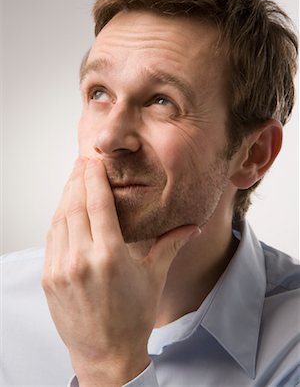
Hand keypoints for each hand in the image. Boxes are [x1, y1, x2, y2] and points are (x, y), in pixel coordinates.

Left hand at [42, 158, 198, 385]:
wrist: (106, 354)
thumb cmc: (133, 316)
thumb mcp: (154, 276)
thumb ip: (171, 244)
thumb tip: (194, 224)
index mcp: (109, 256)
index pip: (96, 204)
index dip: (93, 178)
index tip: (93, 161)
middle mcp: (80, 259)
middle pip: (74, 205)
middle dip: (78, 179)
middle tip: (82, 162)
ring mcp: (60, 269)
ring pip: (59, 219)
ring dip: (66, 196)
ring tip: (74, 180)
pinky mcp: (49, 278)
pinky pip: (51, 238)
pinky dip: (58, 218)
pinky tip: (66, 209)